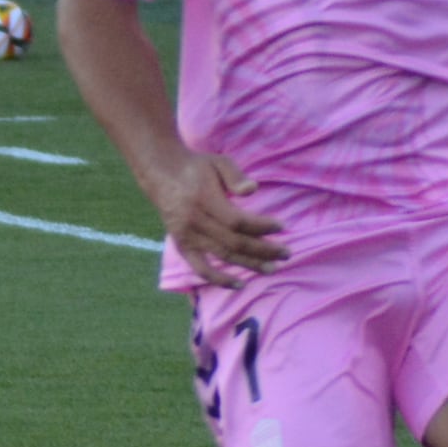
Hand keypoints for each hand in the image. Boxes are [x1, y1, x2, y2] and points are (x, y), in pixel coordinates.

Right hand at [145, 143, 284, 283]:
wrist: (161, 173)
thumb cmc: (196, 166)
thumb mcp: (217, 162)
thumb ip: (235, 176)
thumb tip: (253, 190)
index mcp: (204, 199)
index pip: (237, 221)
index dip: (261, 226)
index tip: (282, 226)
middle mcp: (195, 222)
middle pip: (234, 242)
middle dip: (263, 249)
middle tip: (286, 253)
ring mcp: (187, 236)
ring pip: (222, 256)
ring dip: (249, 264)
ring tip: (272, 268)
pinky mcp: (182, 245)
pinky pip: (200, 268)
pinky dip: (219, 280)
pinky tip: (240, 284)